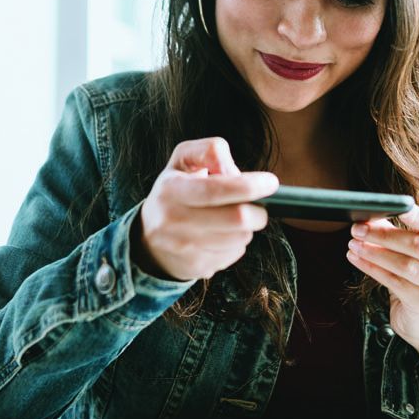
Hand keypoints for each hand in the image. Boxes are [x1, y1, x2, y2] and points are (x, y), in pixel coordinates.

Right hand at [134, 137, 278, 280]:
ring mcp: (183, 248)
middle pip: (236, 219)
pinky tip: (223, 234)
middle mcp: (173, 221)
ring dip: (247, 227)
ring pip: (240, 238)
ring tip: (233, 217)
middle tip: (258, 205)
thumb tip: (234, 173)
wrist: (148, 238)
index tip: (270, 182)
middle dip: (258, 210)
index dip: (248, 186)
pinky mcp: (195, 267)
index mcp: (171, 190)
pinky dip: (237, 242)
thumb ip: (210, 151)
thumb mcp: (184, 159)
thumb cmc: (174, 190)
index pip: (215, 190)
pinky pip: (234, 254)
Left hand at [346, 204, 418, 347]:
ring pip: (406, 265)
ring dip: (375, 252)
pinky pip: (394, 282)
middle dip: (385, 235)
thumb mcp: (413, 252)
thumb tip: (369, 216)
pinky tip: (356, 259)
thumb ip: (395, 231)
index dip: (416, 216)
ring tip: (353, 244)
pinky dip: (372, 268)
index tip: (396, 206)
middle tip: (358, 228)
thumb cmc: (418, 276)